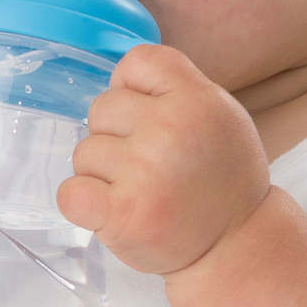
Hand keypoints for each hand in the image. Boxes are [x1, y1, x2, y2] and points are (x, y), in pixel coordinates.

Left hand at [59, 45, 270, 276]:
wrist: (236, 245)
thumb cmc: (221, 181)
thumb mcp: (219, 117)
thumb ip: (176, 90)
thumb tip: (119, 78)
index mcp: (197, 98)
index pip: (137, 61)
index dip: (132, 90)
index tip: (150, 120)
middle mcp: (170, 128)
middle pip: (101, 108)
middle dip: (115, 137)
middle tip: (150, 167)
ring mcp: (144, 171)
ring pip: (84, 152)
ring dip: (102, 175)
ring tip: (141, 193)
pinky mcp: (122, 213)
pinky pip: (70, 193)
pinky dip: (83, 204)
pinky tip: (113, 211)